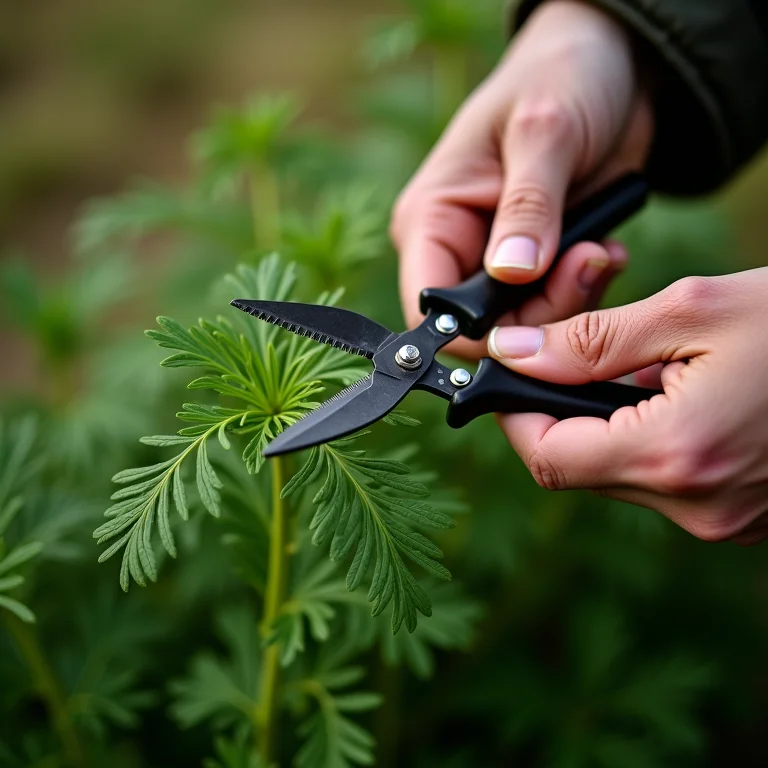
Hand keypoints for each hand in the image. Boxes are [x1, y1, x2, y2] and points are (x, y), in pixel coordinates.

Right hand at [391, 0, 652, 357]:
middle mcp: (456, 250)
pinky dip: (586, 290)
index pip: (429, 309)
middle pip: (484, 326)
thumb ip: (529, 206)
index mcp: (430, 220)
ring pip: (524, 326)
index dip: (475, 331)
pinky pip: (557, 307)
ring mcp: (497, 262)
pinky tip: (605, 250)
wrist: (612, 66)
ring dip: (571, 298)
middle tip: (586, 261)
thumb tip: (512, 272)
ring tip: (601, 250)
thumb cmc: (560, 77)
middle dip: (541, 312)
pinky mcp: (537, 266)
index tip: (532, 321)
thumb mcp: (544, 131)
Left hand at [488, 264, 767, 544]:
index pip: (547, 456)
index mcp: (678, 454)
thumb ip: (590, 339)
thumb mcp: (693, 310)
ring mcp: (720, 519)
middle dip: (559, 406)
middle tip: (573, 347)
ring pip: (614, 471)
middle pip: (576, 465)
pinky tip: (675, 391)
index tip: (512, 370)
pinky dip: (644, 434)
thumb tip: (512, 351)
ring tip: (645, 363)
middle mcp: (696, 506)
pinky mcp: (737, 515)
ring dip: (604, 418)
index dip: (515, 412)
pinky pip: (659, 478)